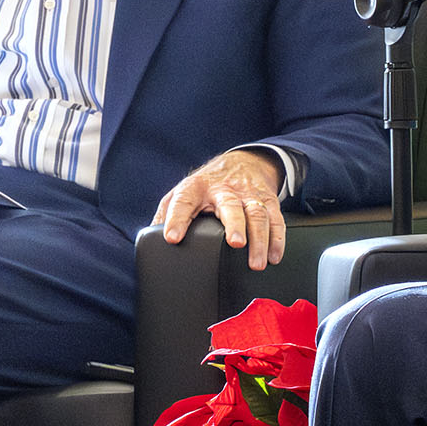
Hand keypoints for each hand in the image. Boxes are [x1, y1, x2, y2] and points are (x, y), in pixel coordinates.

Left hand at [156, 150, 287, 270]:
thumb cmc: (206, 187)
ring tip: (256, 262)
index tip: (172, 238)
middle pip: (230, 205)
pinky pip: (275, 219)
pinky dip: (277, 239)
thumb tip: (149, 241)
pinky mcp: (267, 200)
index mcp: (195, 188)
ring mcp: (248, 194)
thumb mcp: (181, 194)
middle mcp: (223, 189)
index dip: (176, 219)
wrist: (242, 163)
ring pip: (257, 214)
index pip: (183, 202)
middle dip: (234, 224)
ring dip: (260, 238)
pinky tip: (274, 256)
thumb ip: (166, 216)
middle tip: (236, 243)